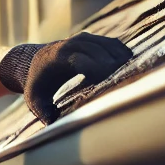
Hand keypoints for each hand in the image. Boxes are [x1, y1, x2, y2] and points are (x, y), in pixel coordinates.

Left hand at [0, 33, 132, 123]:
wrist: (31, 62)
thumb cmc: (36, 84)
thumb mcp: (34, 99)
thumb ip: (43, 112)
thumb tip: (53, 125)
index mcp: (57, 58)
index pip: (79, 59)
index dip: (95, 67)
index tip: (109, 77)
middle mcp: (69, 44)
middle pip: (95, 49)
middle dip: (111, 61)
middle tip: (128, 74)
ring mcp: (80, 39)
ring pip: (104, 43)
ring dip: (118, 54)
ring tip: (133, 66)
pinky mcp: (88, 39)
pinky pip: (107, 42)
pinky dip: (119, 49)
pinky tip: (130, 59)